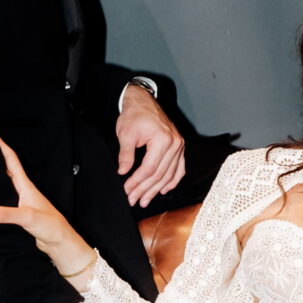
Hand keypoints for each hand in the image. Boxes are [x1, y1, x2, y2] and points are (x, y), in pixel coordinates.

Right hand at [0, 135, 93, 280]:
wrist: (61, 243)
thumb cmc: (50, 227)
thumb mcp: (27, 218)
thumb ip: (4, 214)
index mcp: (26, 186)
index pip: (11, 160)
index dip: (1, 145)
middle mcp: (24, 190)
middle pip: (7, 168)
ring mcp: (22, 201)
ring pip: (5, 183)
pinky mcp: (20, 213)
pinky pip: (4, 198)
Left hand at [116, 84, 185, 207]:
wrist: (143, 101)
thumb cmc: (134, 115)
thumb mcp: (125, 134)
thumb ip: (126, 155)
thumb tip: (123, 172)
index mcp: (162, 139)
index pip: (149, 168)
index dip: (137, 182)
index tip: (127, 190)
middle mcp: (175, 143)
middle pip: (160, 174)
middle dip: (145, 189)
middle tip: (134, 200)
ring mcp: (179, 145)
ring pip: (169, 174)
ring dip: (157, 189)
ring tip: (145, 200)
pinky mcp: (179, 146)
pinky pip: (179, 168)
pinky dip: (173, 180)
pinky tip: (164, 190)